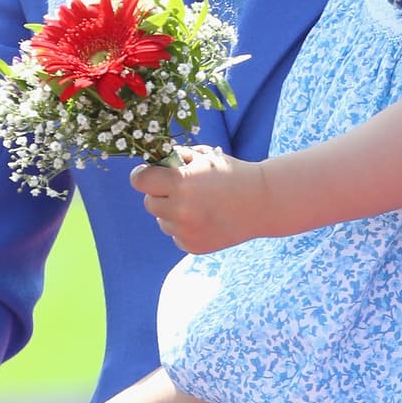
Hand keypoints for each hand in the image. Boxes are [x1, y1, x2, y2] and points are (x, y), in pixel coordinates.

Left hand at [131, 147, 267, 253]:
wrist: (261, 202)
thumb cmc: (231, 173)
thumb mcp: (203, 156)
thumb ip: (175, 158)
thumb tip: (151, 163)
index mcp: (180, 183)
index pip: (140, 181)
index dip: (143, 175)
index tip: (150, 173)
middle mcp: (180, 210)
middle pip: (149, 202)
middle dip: (161, 194)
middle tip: (182, 188)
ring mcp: (186, 231)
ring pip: (163, 220)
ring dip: (173, 212)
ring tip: (200, 204)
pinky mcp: (192, 246)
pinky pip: (176, 234)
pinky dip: (185, 227)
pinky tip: (206, 218)